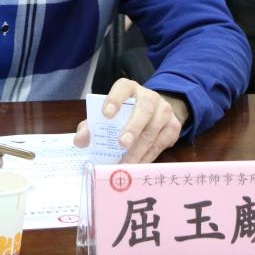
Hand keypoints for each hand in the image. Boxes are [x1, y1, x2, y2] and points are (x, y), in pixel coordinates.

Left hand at [73, 78, 188, 163]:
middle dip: (133, 127)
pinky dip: (148, 157)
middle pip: (144, 109)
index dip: (115, 99)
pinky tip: (137, 166)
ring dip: (139, 149)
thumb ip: (91, 126)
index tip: (106, 114)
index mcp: (129, 89)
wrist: (155, 113)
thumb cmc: (124, 114)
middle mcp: (149, 97)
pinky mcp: (174, 126)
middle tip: (121, 143)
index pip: (123, 88)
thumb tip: (80, 140)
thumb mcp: (107, 115)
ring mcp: (164, 111)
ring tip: (126, 163)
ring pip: (153, 130)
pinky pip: (161, 144)